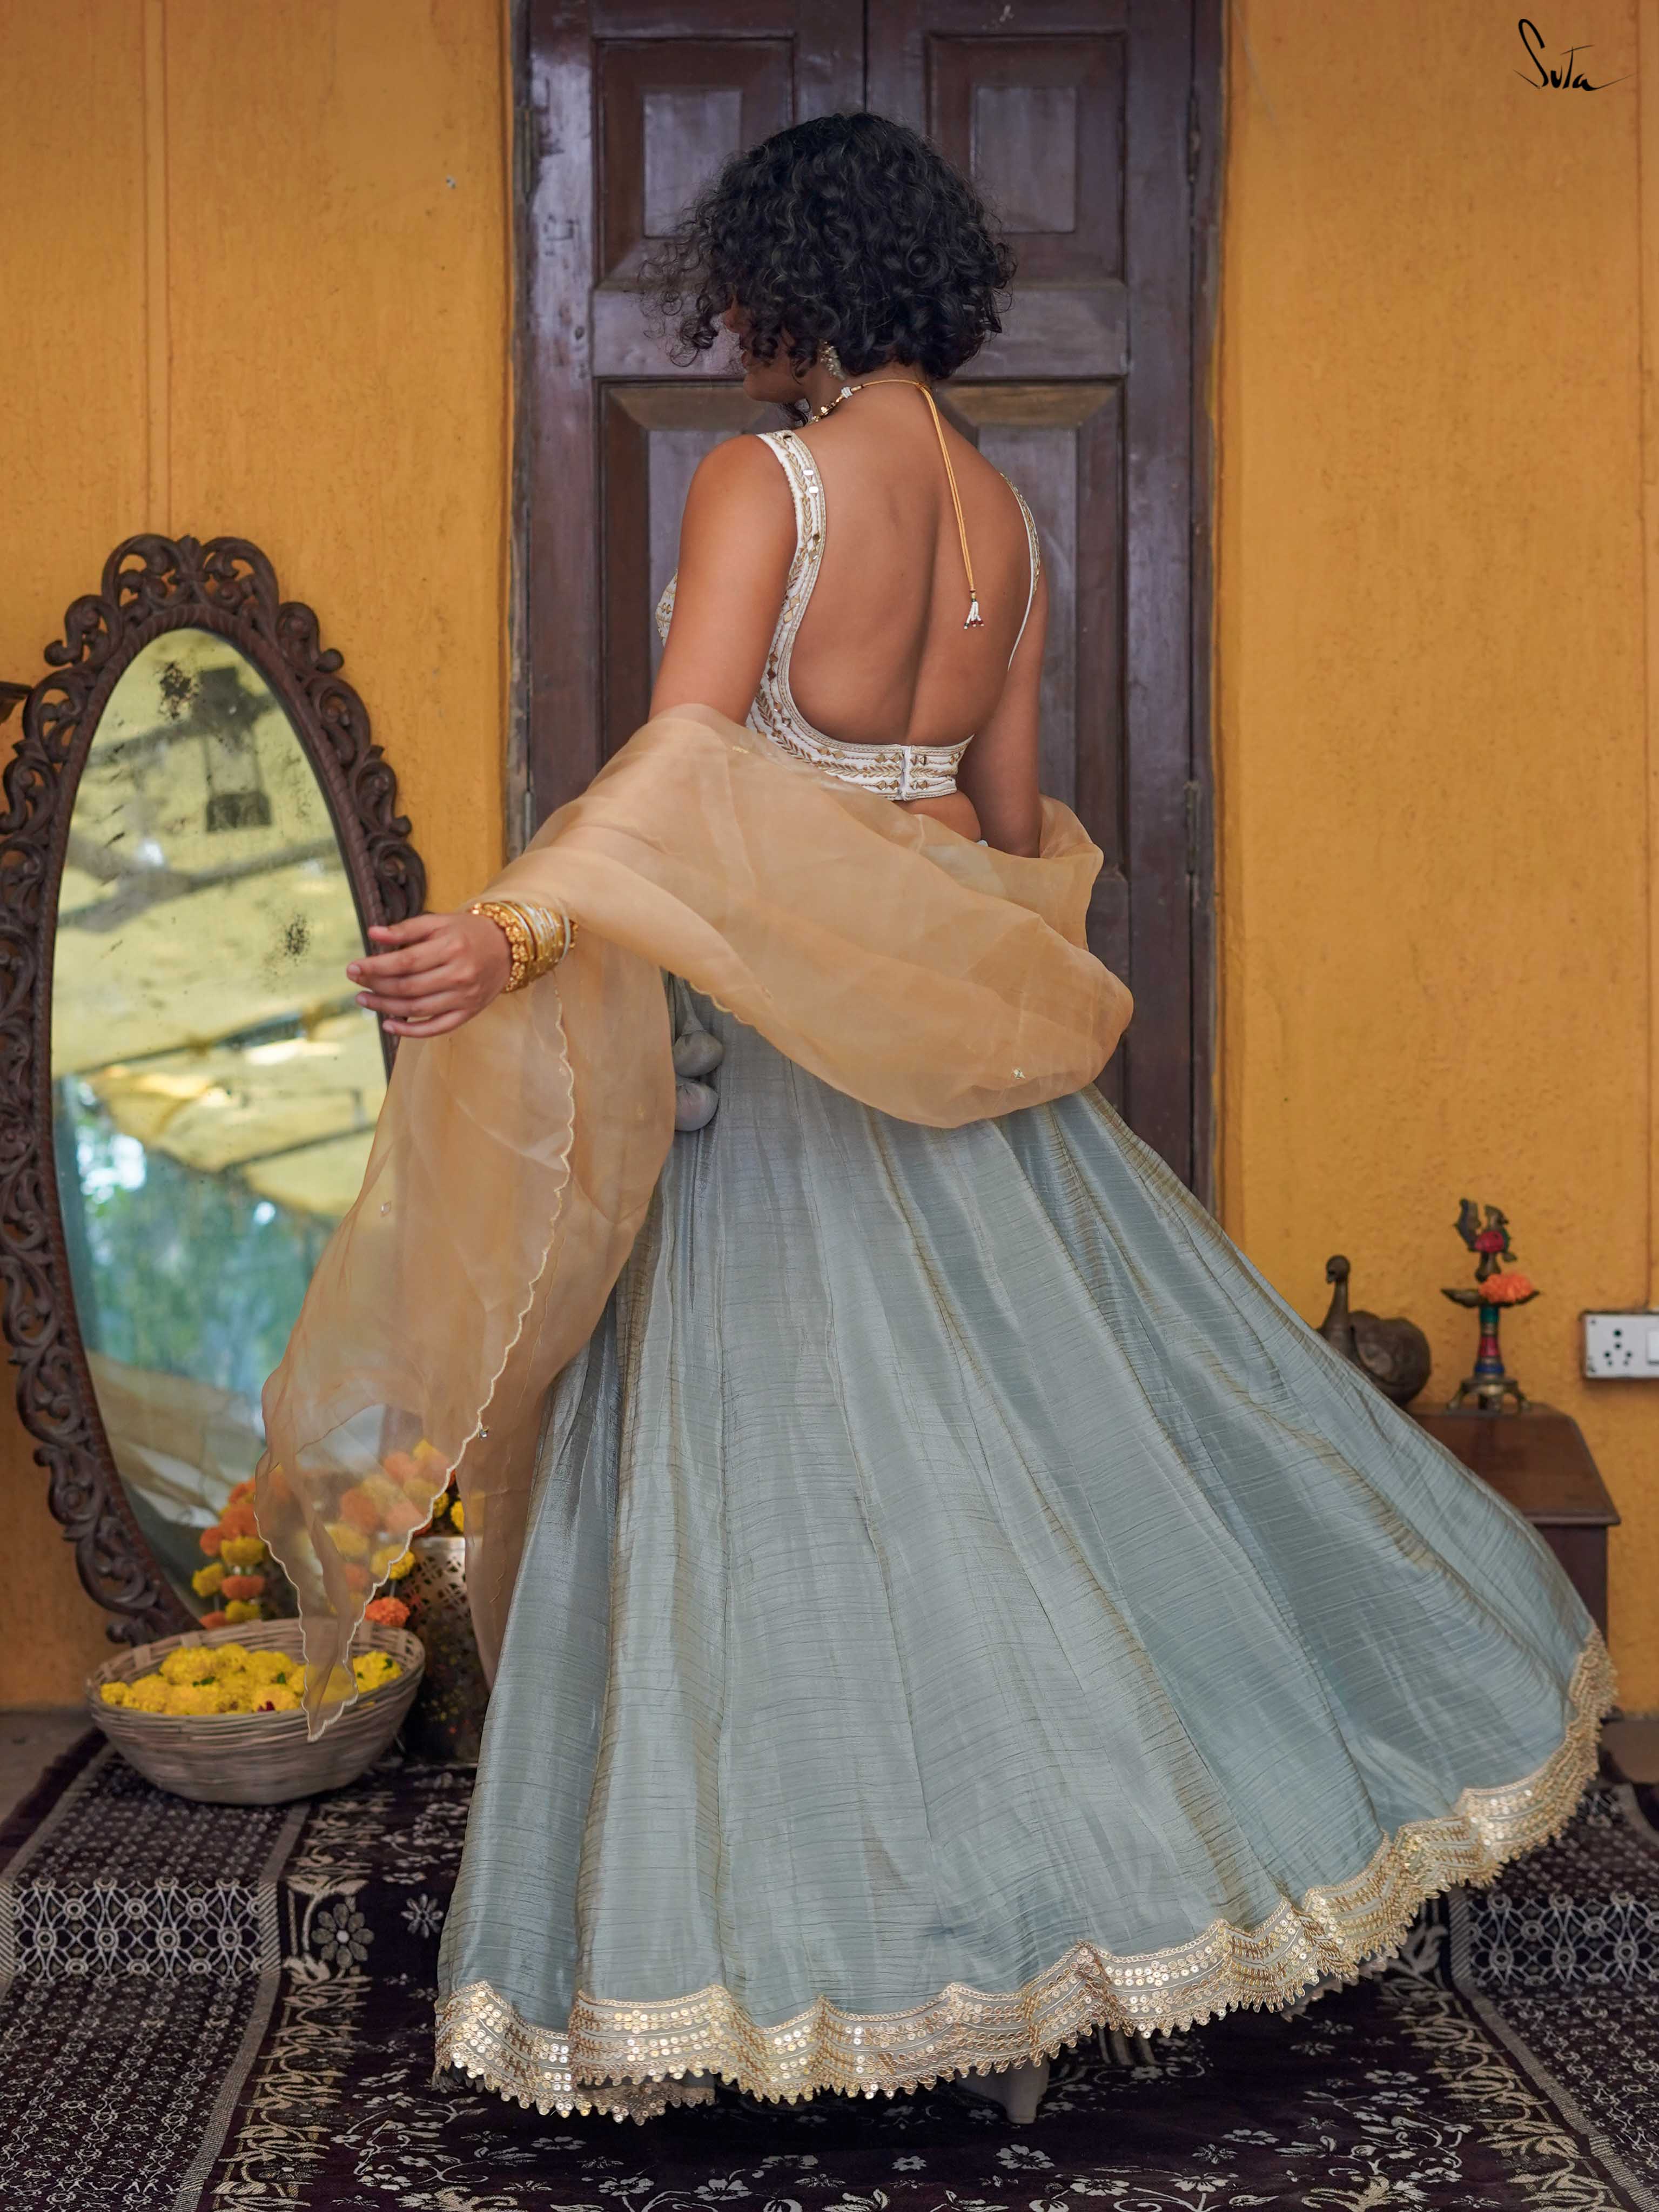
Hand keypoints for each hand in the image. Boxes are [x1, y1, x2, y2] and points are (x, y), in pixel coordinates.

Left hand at [347, 911, 511, 1037]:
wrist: (507, 948)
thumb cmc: (467, 933)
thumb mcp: (438, 922)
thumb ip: (405, 929)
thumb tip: (371, 934)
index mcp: (450, 947)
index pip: (405, 962)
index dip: (375, 967)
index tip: (353, 968)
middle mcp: (459, 974)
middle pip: (408, 987)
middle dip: (376, 987)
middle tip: (356, 984)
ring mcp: (465, 997)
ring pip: (417, 1008)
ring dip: (386, 1007)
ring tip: (365, 1000)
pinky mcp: (468, 1012)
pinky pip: (435, 1027)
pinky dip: (410, 1031)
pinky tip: (388, 1025)